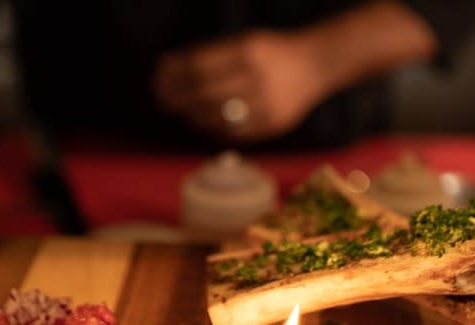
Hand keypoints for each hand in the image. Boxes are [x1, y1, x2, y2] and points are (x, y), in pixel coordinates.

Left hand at [153, 30, 324, 142]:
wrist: (316, 65)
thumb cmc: (272, 52)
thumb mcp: (244, 42)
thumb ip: (210, 55)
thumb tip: (168, 68)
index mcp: (247, 51)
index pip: (198, 66)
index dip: (174, 75)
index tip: (159, 79)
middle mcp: (257, 78)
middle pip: (204, 93)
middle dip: (178, 98)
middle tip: (163, 100)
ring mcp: (266, 105)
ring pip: (217, 117)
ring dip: (192, 116)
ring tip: (183, 112)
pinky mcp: (273, 125)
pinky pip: (234, 133)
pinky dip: (214, 129)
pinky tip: (204, 123)